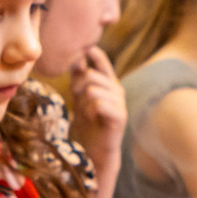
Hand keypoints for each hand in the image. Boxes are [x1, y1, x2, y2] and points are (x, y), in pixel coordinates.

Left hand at [66, 46, 126, 173]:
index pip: (102, 62)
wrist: (94, 148)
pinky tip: (93, 118)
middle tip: (75, 98)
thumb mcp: (79, 97)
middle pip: (91, 75)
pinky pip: (99, 104)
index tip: (84, 49)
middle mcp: (117, 89)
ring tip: (85, 113)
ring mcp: (120, 102)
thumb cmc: (87, 122)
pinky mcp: (120, 116)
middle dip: (77, 86)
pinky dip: (90, 112)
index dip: (94, 53)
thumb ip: (78, 77)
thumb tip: (75, 57)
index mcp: (108, 83)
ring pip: (93, 90)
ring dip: (83, 103)